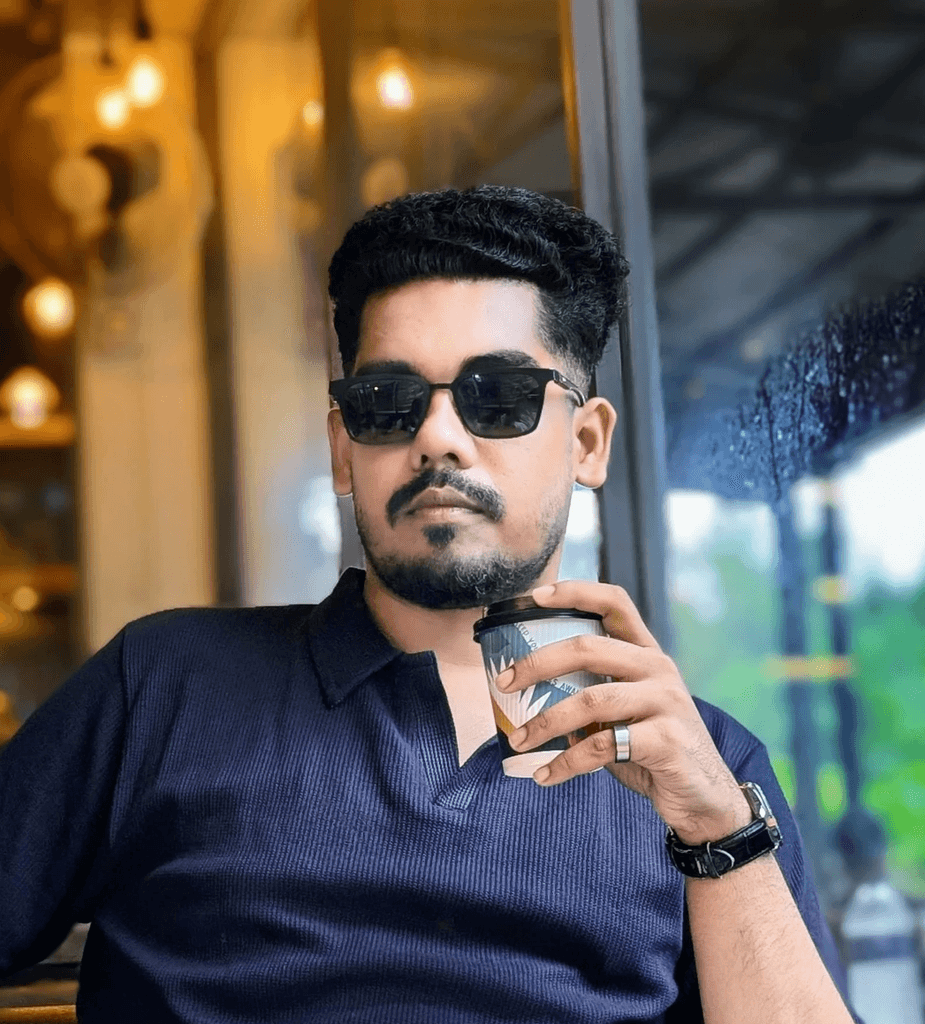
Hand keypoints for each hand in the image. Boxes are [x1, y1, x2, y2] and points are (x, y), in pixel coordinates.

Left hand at [495, 580, 751, 844]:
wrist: (704, 799)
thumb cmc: (653, 750)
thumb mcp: (624, 714)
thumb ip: (590, 696)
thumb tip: (528, 694)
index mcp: (647, 654)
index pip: (615, 603)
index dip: (575, 592)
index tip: (534, 595)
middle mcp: (659, 669)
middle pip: (588, 647)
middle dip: (537, 664)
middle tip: (502, 683)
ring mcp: (666, 703)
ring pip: (590, 700)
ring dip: (545, 722)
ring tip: (517, 741)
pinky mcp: (666, 741)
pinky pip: (602, 746)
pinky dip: (566, 763)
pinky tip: (545, 775)